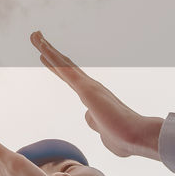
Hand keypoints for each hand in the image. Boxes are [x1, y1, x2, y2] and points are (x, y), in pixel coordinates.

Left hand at [32, 32, 163, 159]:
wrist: (139, 138)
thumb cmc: (126, 140)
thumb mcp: (105, 134)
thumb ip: (96, 124)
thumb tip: (89, 116)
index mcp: (93, 96)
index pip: (70, 77)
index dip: (57, 67)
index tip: (46, 57)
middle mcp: (91, 86)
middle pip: (64, 65)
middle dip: (49, 51)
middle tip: (36, 36)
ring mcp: (89, 86)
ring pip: (63, 64)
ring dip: (47, 49)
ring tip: (34, 35)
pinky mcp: (87, 89)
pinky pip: (65, 70)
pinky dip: (53, 58)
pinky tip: (42, 48)